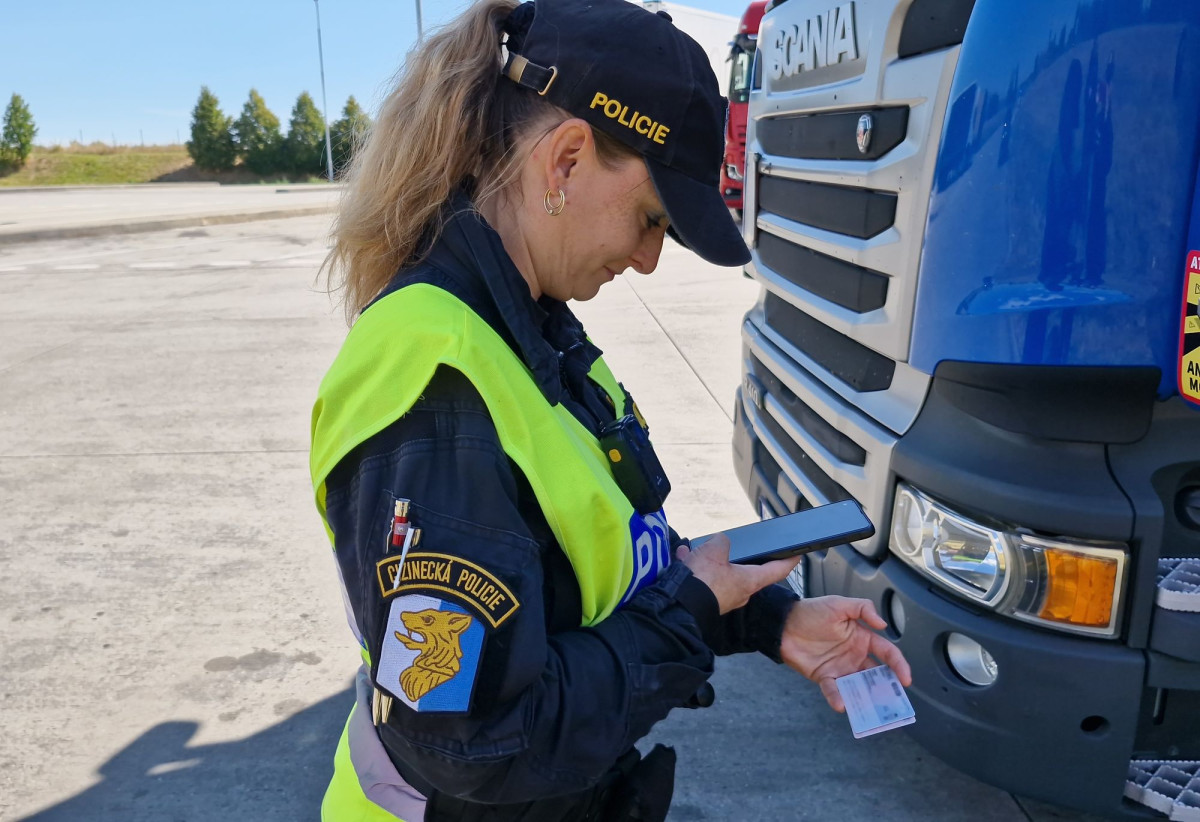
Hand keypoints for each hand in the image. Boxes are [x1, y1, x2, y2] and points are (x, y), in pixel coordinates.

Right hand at [677, 534, 801, 614]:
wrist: (678, 603)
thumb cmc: (703, 580)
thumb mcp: (715, 548)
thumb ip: (722, 541)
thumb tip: (720, 542)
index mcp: (749, 580)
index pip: (777, 570)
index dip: (788, 561)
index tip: (796, 556)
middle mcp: (740, 592)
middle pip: (747, 571)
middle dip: (740, 558)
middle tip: (735, 546)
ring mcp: (724, 598)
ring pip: (722, 574)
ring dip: (712, 561)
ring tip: (698, 550)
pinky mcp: (707, 600)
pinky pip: (705, 580)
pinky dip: (697, 568)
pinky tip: (684, 558)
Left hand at [779, 596, 911, 712]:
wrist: (785, 622)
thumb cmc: (812, 611)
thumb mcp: (839, 604)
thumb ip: (863, 609)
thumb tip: (883, 624)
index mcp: (862, 639)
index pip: (887, 653)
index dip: (899, 665)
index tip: (905, 679)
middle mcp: (854, 656)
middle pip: (876, 675)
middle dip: (887, 687)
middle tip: (894, 700)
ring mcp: (840, 668)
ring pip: (858, 686)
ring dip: (865, 697)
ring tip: (872, 708)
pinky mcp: (824, 677)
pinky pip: (833, 690)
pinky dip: (837, 698)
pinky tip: (841, 704)